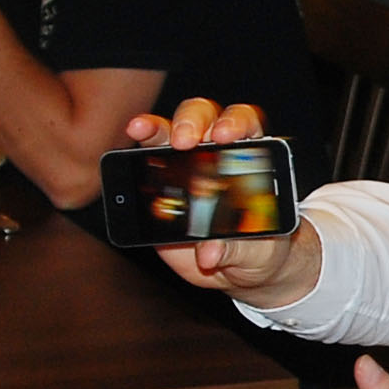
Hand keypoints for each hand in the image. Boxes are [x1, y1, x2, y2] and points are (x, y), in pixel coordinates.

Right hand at [116, 100, 322, 299]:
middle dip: (193, 122)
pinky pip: (148, 158)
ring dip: (157, 128)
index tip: (225, 136)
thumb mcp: (257, 251)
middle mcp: (219, 154)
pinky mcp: (162, 183)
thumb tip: (209, 252)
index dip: (236, 123)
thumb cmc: (259, 250)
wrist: (236, 269)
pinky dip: (138, 149)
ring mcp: (187, 165)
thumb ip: (236, 248)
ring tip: (143, 130)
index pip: (246, 125)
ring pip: (171, 131)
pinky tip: (129, 148)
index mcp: (252, 160)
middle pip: (207, 118)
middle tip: (184, 141)